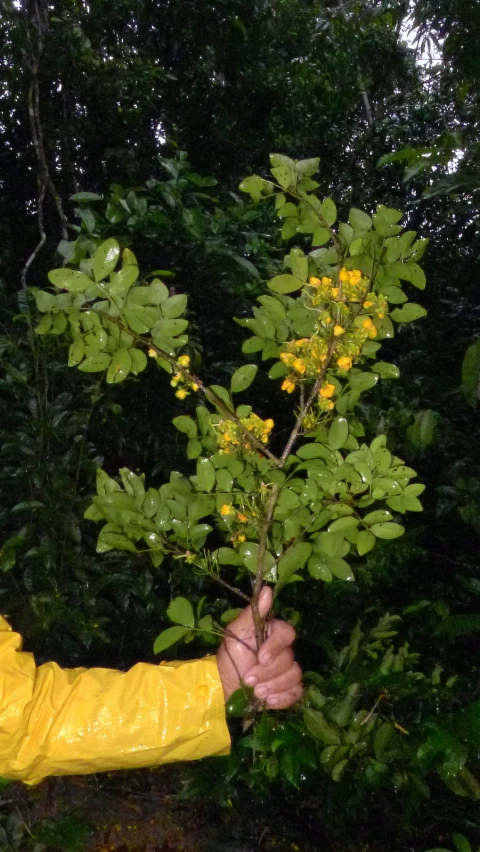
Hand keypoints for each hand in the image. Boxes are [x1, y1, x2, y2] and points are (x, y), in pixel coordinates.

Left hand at [216, 586, 302, 708]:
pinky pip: (296, 692)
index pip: (287, 633)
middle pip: (289, 659)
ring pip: (294, 676)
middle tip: (249, 679)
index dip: (276, 647)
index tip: (260, 657)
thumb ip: (253, 613)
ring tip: (256, 692)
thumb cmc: (229, 656)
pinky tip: (268, 701)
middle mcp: (283, 650)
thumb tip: (267, 589)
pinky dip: (283, 698)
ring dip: (273, 686)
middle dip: (267, 672)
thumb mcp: (236, 633)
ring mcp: (287, 670)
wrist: (223, 686)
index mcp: (272, 633)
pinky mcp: (287, 689)